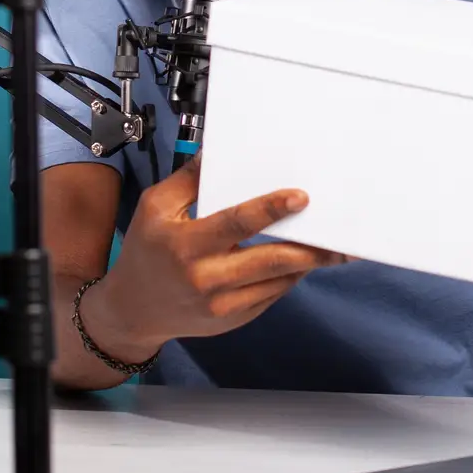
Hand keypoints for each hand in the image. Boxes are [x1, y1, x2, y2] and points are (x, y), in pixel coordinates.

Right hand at [79, 160, 346, 362]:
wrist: (132, 310)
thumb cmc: (145, 252)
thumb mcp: (154, 207)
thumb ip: (187, 180)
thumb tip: (216, 153)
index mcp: (186, 245)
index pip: (237, 223)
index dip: (271, 210)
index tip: (300, 198)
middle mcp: (206, 278)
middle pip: (271, 260)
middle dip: (310, 248)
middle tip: (340, 236)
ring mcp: (222, 305)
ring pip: (277, 281)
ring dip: (306, 264)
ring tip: (333, 249)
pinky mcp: (233, 319)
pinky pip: (271, 295)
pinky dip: (288, 277)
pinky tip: (302, 263)